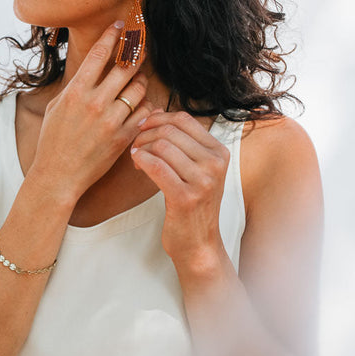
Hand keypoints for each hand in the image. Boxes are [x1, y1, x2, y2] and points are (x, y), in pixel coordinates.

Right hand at [27, 21, 153, 202]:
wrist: (58, 175)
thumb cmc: (53, 141)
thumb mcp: (55, 108)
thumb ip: (74, 87)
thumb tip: (89, 68)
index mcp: (75, 92)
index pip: (98, 54)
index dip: (112, 35)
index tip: (121, 25)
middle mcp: (94, 103)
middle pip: (125, 67)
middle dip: (135, 53)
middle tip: (141, 47)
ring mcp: (111, 120)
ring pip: (138, 89)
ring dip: (141, 81)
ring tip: (138, 80)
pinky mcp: (123, 138)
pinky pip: (145, 113)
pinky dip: (146, 106)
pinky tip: (141, 105)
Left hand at [130, 110, 229, 263]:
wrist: (198, 243)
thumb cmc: (191, 204)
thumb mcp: (193, 169)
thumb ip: (180, 142)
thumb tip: (155, 112)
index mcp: (219, 152)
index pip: (184, 119)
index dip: (157, 118)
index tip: (142, 128)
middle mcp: (215, 163)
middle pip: (170, 131)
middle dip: (145, 135)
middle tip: (135, 147)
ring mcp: (202, 181)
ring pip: (161, 147)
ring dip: (141, 149)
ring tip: (136, 160)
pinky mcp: (185, 197)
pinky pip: (156, 167)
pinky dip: (141, 161)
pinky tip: (136, 165)